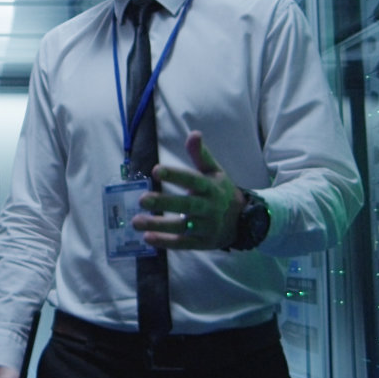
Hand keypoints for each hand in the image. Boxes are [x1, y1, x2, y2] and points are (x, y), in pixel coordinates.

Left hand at [133, 131, 243, 249]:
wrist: (242, 221)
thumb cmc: (220, 192)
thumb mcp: (214, 172)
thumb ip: (201, 155)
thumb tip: (194, 133)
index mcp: (210, 187)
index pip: (192, 179)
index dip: (175, 175)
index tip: (156, 170)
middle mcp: (209, 207)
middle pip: (186, 205)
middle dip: (164, 202)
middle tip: (142, 199)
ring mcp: (206, 227)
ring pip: (182, 226)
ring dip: (159, 225)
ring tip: (136, 221)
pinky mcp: (202, 243)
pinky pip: (183, 244)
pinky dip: (166, 242)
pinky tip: (147, 239)